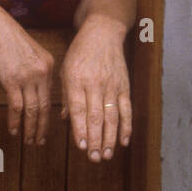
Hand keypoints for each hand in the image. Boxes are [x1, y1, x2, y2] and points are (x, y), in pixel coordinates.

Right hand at [0, 9, 54, 144]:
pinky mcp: (12, 81)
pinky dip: (15, 121)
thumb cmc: (8, 40)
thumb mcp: (29, 54)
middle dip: (42, 128)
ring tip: (28, 142)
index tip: (45, 128)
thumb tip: (33, 91)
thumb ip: (34, 71)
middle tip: (39, 142)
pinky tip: (14, 130)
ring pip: (32, 110)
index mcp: (49, 67)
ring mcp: (28, 78)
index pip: (51, 97)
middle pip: (45, 107)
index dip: (48, 116)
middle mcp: (42, 74)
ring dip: (30, 129)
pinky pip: (16, 107)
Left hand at [60, 17, 131, 160]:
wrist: (103, 32)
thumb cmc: (79, 52)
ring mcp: (111, 85)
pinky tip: (124, 140)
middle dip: (95, 140)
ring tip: (108, 154)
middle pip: (96, 117)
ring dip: (110, 138)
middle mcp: (94, 84)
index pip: (79, 110)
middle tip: (95, 158)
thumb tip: (67, 119)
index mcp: (76, 81)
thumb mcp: (65, 70)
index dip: (80, 130)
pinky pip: (126, 109)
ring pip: (112, 116)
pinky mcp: (124, 85)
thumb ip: (66, 96)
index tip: (81, 147)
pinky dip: (126, 125)